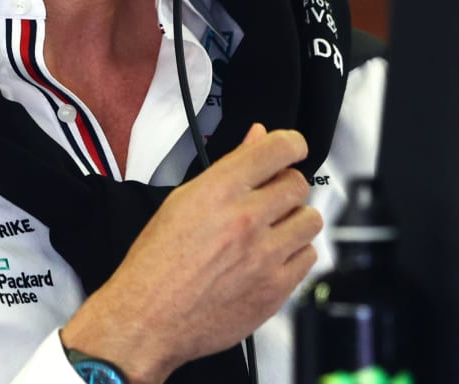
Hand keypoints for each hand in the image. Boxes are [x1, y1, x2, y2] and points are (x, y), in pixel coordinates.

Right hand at [61, 123, 321, 383]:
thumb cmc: (156, 263)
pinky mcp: (275, 290)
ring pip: (310, 220)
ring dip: (295, 220)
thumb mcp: (182, 201)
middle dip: (287, 185)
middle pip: (298, 183)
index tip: (293, 148)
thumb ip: (227, 167)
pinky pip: (308, 258)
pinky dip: (295, 255)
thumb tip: (256, 139)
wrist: (148, 318)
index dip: (292, 144)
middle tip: (272, 197)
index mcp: (218, 191)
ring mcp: (264, 256)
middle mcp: (245, 219)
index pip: (278, 149)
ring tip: (273, 230)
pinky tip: (273, 258)